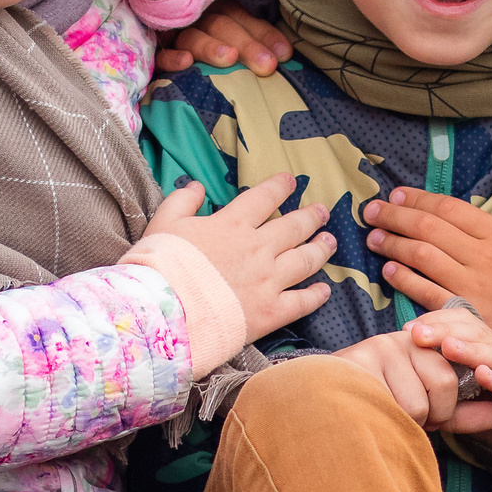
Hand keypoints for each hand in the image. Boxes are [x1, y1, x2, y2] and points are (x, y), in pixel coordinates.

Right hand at [144, 177, 332, 341]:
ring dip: (321, 249)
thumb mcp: (163, 223)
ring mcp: (268, 280)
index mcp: (233, 224)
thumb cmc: (161, 266)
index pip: (263, 198)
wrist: (166, 311)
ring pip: (305, 259)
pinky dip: (316, 295)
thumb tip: (197, 187)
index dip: (279, 186)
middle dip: (310, 216)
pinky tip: (324, 290)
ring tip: (330, 241)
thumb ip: (182, 201)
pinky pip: (302, 301)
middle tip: (321, 211)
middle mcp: (258, 248)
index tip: (290, 180)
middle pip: (293, 227)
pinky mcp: (272, 311)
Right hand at [153, 4, 290, 74]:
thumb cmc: (215, 40)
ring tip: (230, 59)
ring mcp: (173, 32)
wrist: (152, 36)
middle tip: (267, 65)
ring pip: (192, 37)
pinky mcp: (154, 50)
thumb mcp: (234, 30)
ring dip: (211, 47)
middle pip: (221, 25)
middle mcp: (197, 16)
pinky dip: (172, 57)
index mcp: (219, 6)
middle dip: (246, 44)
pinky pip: (161, 54)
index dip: (263, 33)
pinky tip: (186, 63)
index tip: (284, 54)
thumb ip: (254, 35)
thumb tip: (286, 54)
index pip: (242, 16)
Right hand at [333, 330, 491, 437]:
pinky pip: (395, 408)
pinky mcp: (360, 365)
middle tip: (410, 419)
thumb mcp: (426, 410)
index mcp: (417, 345)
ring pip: (419, 403)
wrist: (319, 410)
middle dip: (435, 414)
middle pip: (445, 383)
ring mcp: (378, 349)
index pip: (455, 372)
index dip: (450, 404)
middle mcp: (399, 340)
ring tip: (387, 415)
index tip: (432, 416)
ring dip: (408, 423)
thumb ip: (462, 413)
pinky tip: (372, 415)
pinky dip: (391, 423)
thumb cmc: (378, 409)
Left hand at [363, 165, 491, 340]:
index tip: (398, 195)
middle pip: (429, 229)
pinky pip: (427, 294)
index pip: (450, 209)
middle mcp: (482, 257)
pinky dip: (405, 281)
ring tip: (373, 236)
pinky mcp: (466, 314)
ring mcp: (471, 286)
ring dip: (393, 245)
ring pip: (422, 258)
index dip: (419, 199)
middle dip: (396, 216)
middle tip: (371, 210)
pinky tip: (388, 271)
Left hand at [406, 305, 491, 464]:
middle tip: (418, 334)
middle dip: (446, 331)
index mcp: (491, 346)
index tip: (409, 328)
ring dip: (472, 351)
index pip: (465, 321)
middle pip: (477, 333)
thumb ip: (439, 376)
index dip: (438, 321)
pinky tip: (483, 375)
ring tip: (448, 348)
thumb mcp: (461, 392)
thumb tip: (403, 365)